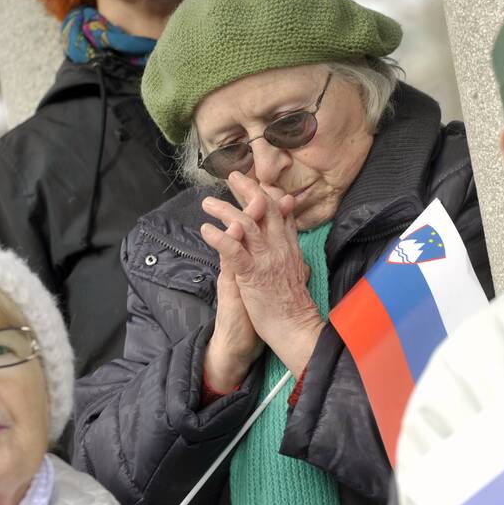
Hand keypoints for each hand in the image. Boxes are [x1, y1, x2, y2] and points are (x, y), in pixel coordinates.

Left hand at [201, 172, 323, 376]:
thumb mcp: (297, 271)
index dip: (269, 194)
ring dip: (225, 210)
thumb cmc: (292, 305)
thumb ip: (292, 253)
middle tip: (232, 176)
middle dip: (248, 190)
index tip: (257, 182)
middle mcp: (280, 248)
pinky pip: (234, 251)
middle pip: (265, 210)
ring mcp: (266, 259)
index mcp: (289, 248)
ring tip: (208, 203)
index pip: (281, 213)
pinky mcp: (252, 274)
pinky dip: (219, 237)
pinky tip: (206, 229)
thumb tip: (292, 242)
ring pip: (247, 224)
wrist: (294, 328)